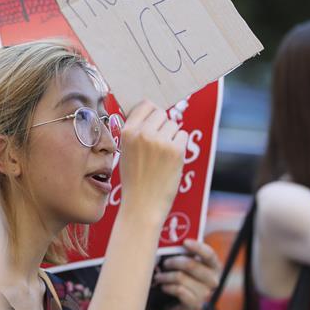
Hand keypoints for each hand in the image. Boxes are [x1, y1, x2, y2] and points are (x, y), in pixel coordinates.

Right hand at [118, 100, 188, 224]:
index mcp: (127, 132)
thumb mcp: (126, 151)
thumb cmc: (135, 180)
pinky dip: (180, 145)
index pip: (145, 105)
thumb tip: (153, 114)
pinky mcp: (175, 150)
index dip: (151, 113)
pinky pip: (183, 135)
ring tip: (163, 155)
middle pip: (161, 113)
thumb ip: (136, 132)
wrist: (142, 204)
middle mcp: (143, 133)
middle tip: (159, 143)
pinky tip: (171, 159)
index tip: (154, 121)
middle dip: (163, 125)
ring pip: (173, 124)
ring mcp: (160, 141)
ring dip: (172, 136)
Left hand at [152, 240, 219, 309]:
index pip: (210, 255)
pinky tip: (164, 287)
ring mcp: (205, 294)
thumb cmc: (179, 274)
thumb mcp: (183, 261)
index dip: (198, 247)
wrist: (173, 301)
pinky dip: (168, 287)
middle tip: (165, 263)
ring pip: (181, 278)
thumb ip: (183, 252)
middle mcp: (213, 280)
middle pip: (191, 265)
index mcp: (214, 266)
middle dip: (173, 262)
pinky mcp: (195, 304)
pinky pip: (179, 290)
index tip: (185, 242)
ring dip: (166, 276)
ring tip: (159, 277)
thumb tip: (170, 240)